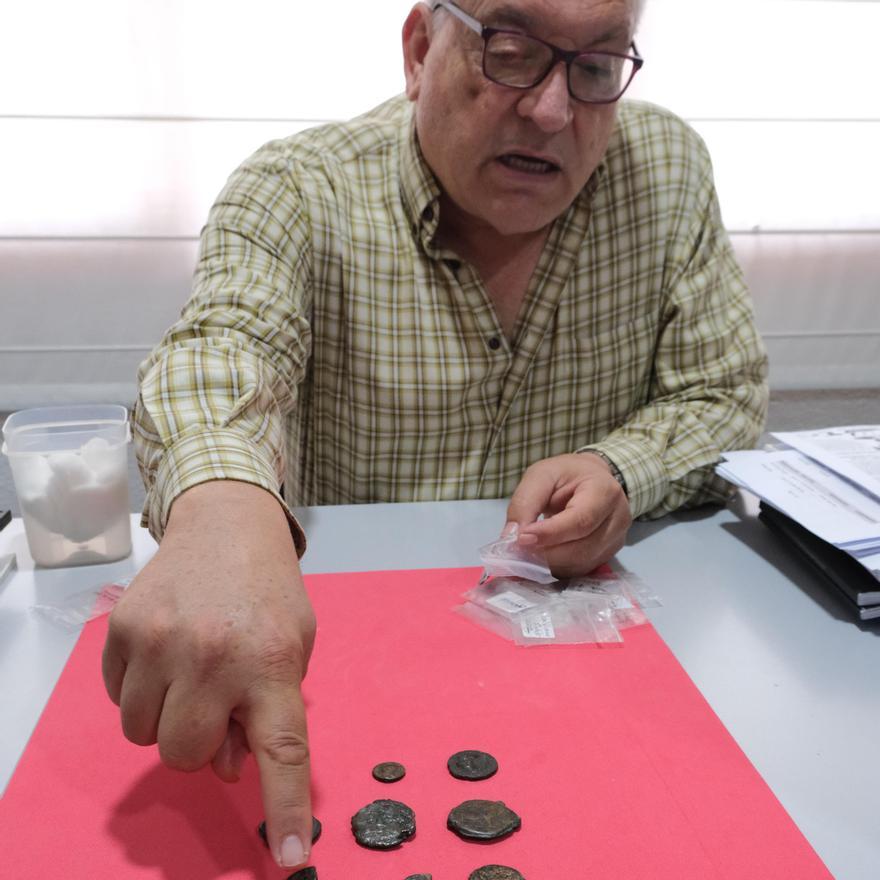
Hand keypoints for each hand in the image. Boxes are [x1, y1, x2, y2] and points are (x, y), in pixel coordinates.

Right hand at [102, 481, 315, 869]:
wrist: (225, 524)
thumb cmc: (268, 592)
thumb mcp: (293, 646)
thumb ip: (269, 709)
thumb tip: (228, 767)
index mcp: (270, 662)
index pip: (281, 750)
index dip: (285, 808)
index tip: (289, 859)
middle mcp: (213, 656)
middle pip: (185, 756)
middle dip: (200, 744)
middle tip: (215, 704)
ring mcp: (160, 641)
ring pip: (143, 735)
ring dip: (165, 718)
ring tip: (190, 672)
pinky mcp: (122, 629)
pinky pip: (116, 699)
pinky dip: (139, 690)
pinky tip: (165, 650)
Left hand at [506, 452, 631, 576]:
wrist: (590, 480)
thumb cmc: (566, 475)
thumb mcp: (541, 475)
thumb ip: (525, 502)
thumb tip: (511, 536)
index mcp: (605, 491)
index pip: (580, 520)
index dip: (550, 534)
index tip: (521, 539)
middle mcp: (618, 518)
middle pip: (581, 547)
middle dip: (546, 553)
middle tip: (517, 552)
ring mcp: (616, 540)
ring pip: (581, 563)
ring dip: (549, 564)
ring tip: (526, 554)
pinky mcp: (607, 555)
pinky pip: (581, 569)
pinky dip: (557, 568)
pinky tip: (541, 559)